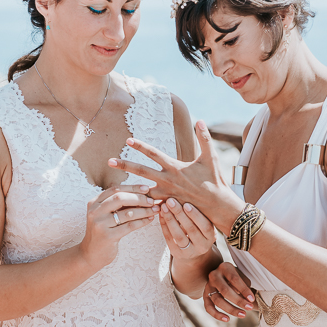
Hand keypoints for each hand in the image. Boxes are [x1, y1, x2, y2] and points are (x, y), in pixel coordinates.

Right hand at [79, 184, 156, 270]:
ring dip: (144, 210)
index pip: (115, 189)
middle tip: (152, 200)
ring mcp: (100, 224)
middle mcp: (95, 211)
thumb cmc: (103, 231)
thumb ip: (116, 203)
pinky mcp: (108, 236)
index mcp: (94, 202)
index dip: (132, 187)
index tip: (147, 188)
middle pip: (120, 198)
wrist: (91, 254)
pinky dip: (142, 221)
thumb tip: (141, 192)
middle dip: (139, 198)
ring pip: (127, 213)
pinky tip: (150, 219)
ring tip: (155, 209)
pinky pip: (129, 226)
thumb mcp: (104, 214)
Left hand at [109, 121, 243, 233]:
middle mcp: (167, 180)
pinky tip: (128, 202)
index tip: (128, 140)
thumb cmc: (214, 180)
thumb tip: (200, 121)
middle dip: (125, 165)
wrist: (217, 205)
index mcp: (175, 167)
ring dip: (127, 187)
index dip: (141, 146)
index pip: (154, 154)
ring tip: (112, 185)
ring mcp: (166, 194)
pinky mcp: (167, 204)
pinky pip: (150, 203)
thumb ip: (204, 138)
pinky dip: (140, 201)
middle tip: (109, 162)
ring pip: (142, 190)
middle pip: (141, 171)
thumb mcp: (211, 157)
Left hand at [157, 198, 214, 259]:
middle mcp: (202, 246)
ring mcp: (189, 252)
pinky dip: (164, 226)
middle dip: (179, 214)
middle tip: (170, 201)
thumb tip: (191, 191)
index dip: (196, 215)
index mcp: (211, 237)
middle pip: (190, 229)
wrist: (194, 253)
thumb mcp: (205, 224)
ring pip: (178, 236)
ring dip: (170, 220)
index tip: (186, 204)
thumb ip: (202, 212)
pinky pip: (169, 239)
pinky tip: (161, 215)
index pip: (205, 226)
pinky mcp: (177, 254)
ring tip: (163, 207)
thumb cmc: (200, 231)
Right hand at [203, 262, 253, 322]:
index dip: (244, 290)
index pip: (234, 279)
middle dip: (238, 301)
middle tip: (249, 308)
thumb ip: (245, 285)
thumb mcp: (242, 276)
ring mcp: (207, 286)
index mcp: (225, 267)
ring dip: (230, 309)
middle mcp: (214, 275)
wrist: (223, 275)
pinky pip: (208, 307)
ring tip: (243, 315)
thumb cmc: (236, 277)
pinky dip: (217, 315)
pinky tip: (227, 319)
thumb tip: (248, 299)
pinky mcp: (204, 296)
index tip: (252, 299)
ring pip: (217, 300)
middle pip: (225, 290)